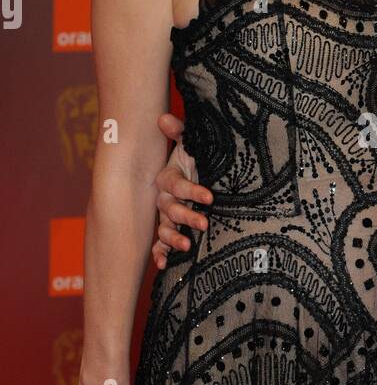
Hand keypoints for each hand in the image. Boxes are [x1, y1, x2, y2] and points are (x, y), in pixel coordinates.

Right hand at [152, 112, 211, 269]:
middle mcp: (165, 198)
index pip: (176, 184)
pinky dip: (160, 254)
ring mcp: (166, 215)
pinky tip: (163, 265)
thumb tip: (162, 118)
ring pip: (164, 227)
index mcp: (169, 177)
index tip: (209, 197)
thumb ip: (180, 132)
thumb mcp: (191, 144)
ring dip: (173, 238)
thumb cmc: (195, 158)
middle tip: (204, 223)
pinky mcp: (169, 230)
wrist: (198, 173)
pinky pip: (159, 244)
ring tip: (186, 246)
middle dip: (186, 216)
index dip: (191, 190)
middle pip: (170, 209)